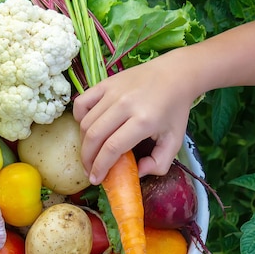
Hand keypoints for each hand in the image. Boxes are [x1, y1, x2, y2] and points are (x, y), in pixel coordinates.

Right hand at [74, 50, 197, 183]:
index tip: (96, 179)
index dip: (100, 167)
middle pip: (94, 137)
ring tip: (89, 154)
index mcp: (144, 121)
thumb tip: (136, 173)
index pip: (112, 148)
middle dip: (87, 160)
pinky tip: (86, 128)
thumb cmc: (174, 110)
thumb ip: (159, 163)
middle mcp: (125, 104)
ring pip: (86, 123)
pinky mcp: (105, 83)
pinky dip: (79, 118)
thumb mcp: (175, 141)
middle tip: (89, 171)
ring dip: (83, 143)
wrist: (176, 74)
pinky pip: (82, 103)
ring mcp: (113, 91)